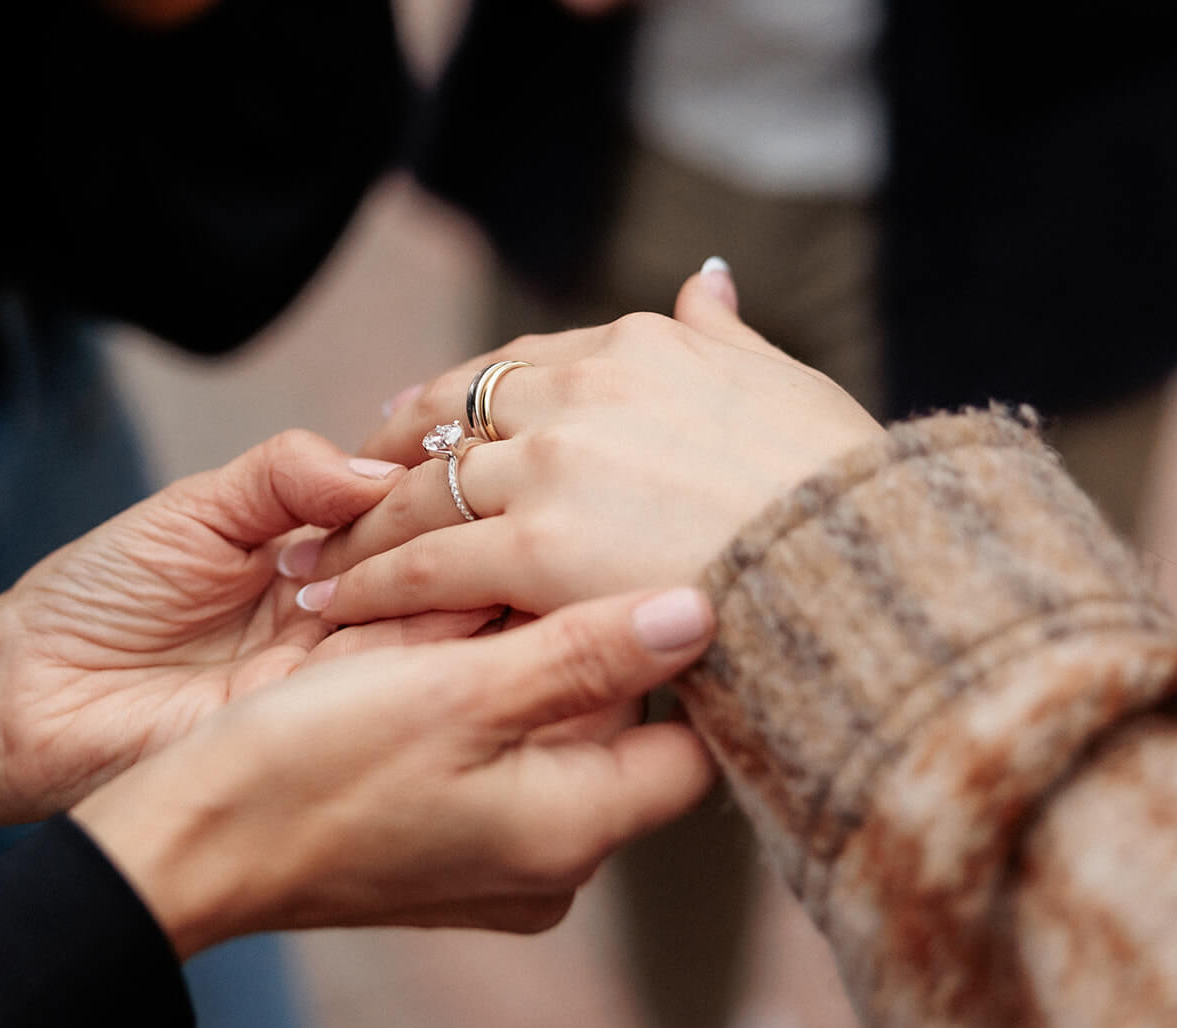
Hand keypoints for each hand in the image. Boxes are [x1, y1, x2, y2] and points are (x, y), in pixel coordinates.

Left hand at [0, 430, 455, 841]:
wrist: (24, 691)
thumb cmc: (98, 593)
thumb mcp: (198, 509)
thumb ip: (288, 476)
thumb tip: (383, 471)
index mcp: (315, 554)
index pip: (403, 520)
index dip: (442, 494)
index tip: (483, 464)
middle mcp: (336, 615)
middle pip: (428, 576)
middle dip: (463, 542)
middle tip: (501, 512)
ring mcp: (327, 675)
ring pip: (423, 631)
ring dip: (457, 591)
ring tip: (490, 552)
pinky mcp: (310, 726)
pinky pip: (380, 686)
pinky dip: (420, 648)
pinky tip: (457, 609)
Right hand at [71, 586, 718, 958]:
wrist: (187, 844)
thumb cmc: (307, 768)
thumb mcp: (456, 693)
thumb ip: (587, 652)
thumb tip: (702, 612)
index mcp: (575, 831)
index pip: (689, 741)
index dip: (665, 656)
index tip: (622, 584)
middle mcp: (554, 860)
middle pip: (615, 727)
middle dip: (570, 643)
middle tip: (506, 585)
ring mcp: (501, 856)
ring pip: (550, 728)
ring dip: (515, 659)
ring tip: (454, 612)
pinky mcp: (452, 839)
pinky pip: (496, 750)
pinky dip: (475, 694)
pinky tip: (423, 651)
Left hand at [290, 262, 885, 623]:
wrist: (861, 567)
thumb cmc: (841, 489)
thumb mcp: (782, 382)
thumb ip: (723, 332)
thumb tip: (705, 279)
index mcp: (635, 346)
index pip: (516, 366)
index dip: (463, 401)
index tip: (424, 423)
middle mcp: (580, 391)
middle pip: (452, 417)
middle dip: (392, 452)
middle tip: (343, 485)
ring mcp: (554, 465)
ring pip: (426, 488)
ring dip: (362, 524)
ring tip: (316, 555)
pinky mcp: (538, 547)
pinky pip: (426, 564)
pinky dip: (372, 579)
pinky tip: (336, 600)